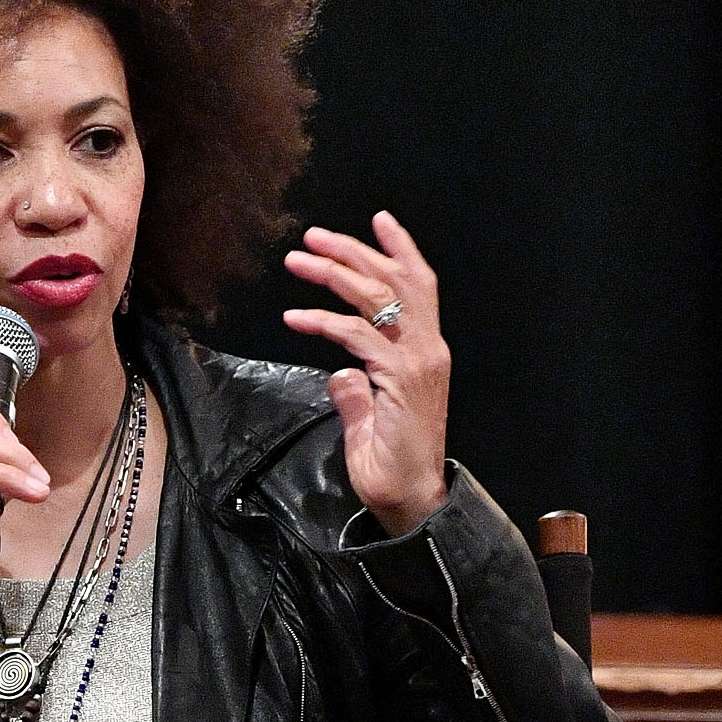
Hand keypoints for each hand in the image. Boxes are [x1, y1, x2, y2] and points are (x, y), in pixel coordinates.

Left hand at [282, 213, 450, 534]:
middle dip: (354, 251)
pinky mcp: (397, 378)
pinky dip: (322, 320)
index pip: (419, 285)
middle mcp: (427, 349)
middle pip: (395, 280)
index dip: (398, 250)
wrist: (413, 501)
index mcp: (426, 352)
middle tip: (313, 236)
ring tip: (299, 259)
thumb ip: (355, 396)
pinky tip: (294, 317)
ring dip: (335, 272)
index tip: (376, 221)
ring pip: (377, 297)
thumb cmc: (394, 468)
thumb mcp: (370, 422)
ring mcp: (415, 362)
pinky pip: (355, 336)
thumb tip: (339, 374)